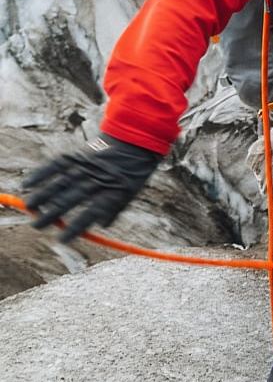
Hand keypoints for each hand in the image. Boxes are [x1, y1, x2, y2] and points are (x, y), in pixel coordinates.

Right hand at [23, 134, 161, 241]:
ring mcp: (86, 166)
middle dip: (51, 214)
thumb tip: (99, 226)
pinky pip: (56, 164)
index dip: (74, 228)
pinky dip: (41, 173)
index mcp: (112, 192)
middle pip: (69, 199)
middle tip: (37, 225)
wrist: (136, 141)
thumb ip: (114, 210)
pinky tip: (28, 183)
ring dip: (42, 196)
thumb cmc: (132, 172)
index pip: (90, 214)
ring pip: (60, 183)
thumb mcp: (129, 193)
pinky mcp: (79, 154)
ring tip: (29, 207)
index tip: (61, 240)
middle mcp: (97, 180)